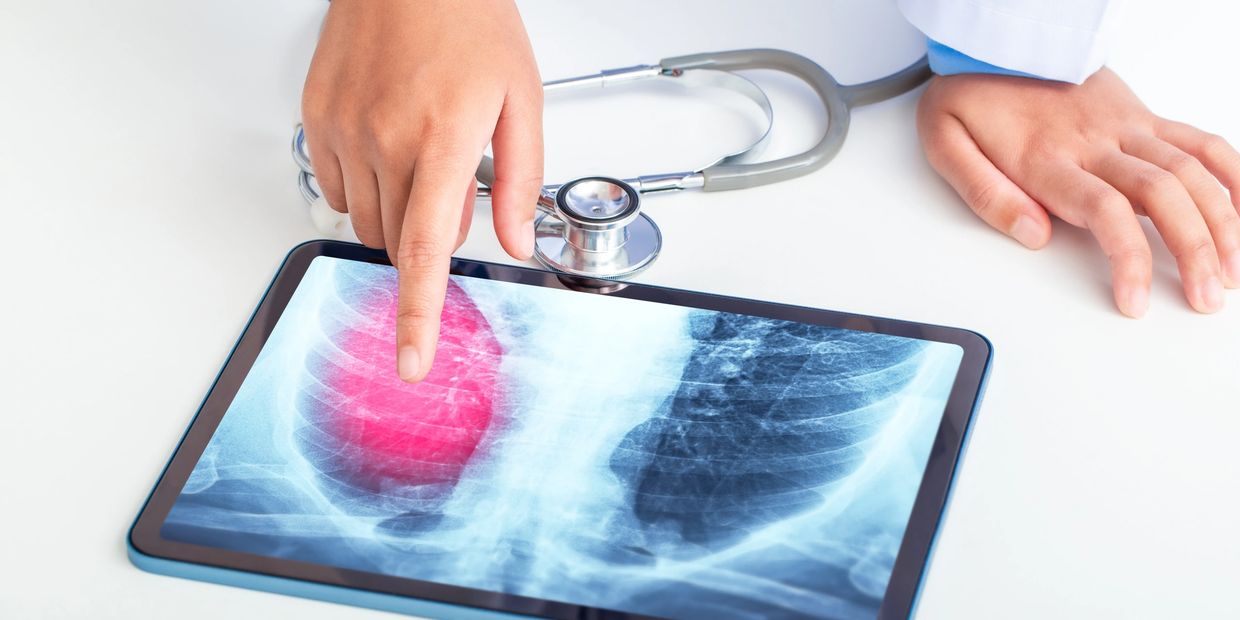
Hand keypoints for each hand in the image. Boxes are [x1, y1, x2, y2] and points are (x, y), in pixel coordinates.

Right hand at [301, 0, 541, 380]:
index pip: (425, 250)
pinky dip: (365, 187)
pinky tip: (386, 146)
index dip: (418, 315)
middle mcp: (383, 139)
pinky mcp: (316, 120)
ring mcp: (342, 130)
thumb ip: (520, 178)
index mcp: (441, 139)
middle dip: (428, 236)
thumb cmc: (468, 19)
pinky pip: (336, 189)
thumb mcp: (522, 97)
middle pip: (398, 241)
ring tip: (420, 150)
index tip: (411, 361)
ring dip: (397, 213)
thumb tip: (515, 241)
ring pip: (366, 221)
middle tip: (451, 177)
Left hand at [917, 68, 1239, 316]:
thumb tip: (1035, 236)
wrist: (992, 40)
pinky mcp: (1140, 115)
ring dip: (1221, 223)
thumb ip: (986, 194)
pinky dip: (1232, 174)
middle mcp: (1095, 142)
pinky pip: (1200, 141)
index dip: (1129, 260)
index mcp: (1047, 158)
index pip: (1105, 212)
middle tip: (1203, 299)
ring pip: (1192, 171)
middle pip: (1162, 196)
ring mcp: (1125, 126)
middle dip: (1193, 253)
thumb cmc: (969, 94)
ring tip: (1230, 271)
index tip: (1134, 300)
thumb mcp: (945, 144)